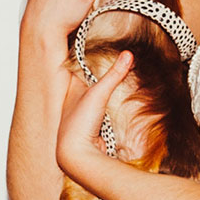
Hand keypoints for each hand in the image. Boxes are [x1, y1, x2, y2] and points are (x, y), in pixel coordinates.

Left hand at [56, 53, 135, 178]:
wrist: (77, 156)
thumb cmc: (78, 123)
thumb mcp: (98, 93)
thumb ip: (114, 75)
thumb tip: (128, 54)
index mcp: (70, 90)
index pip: (74, 68)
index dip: (81, 58)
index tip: (90, 43)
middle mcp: (73, 102)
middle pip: (84, 83)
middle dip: (92, 75)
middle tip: (106, 59)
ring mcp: (82, 116)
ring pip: (93, 99)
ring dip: (102, 93)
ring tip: (114, 79)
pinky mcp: (92, 129)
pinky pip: (101, 114)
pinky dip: (107, 109)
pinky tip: (114, 106)